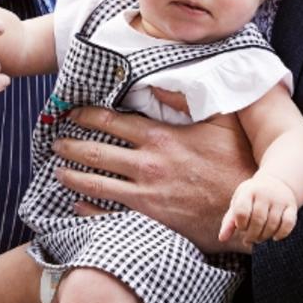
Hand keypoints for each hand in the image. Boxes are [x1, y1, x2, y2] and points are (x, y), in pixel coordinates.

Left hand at [53, 106, 255, 253]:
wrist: (248, 211)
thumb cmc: (238, 162)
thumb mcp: (220, 121)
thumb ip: (189, 100)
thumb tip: (161, 82)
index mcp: (160, 138)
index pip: (111, 122)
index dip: (86, 116)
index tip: (71, 113)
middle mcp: (146, 165)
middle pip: (96, 153)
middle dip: (70, 146)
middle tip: (55, 143)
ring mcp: (145, 196)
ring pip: (96, 184)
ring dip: (72, 176)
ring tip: (58, 172)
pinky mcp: (149, 221)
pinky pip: (109, 216)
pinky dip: (88, 210)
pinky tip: (76, 205)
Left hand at [219, 171, 297, 245]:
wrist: (276, 182)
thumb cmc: (252, 197)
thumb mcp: (239, 203)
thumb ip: (229, 221)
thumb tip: (222, 238)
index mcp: (249, 191)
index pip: (242, 212)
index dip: (240, 225)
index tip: (241, 227)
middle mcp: (265, 193)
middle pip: (258, 221)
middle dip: (252, 235)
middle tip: (249, 239)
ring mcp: (280, 199)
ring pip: (272, 224)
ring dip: (264, 237)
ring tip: (259, 238)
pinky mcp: (291, 206)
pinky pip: (288, 224)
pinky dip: (281, 234)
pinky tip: (274, 237)